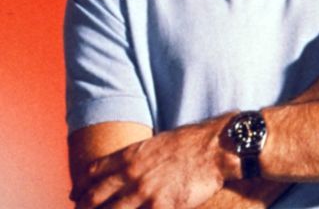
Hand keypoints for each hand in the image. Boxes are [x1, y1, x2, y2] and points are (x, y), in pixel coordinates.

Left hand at [71, 115, 238, 208]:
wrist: (215, 148)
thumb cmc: (190, 143)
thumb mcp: (157, 143)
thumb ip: (138, 157)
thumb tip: (126, 168)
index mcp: (130, 155)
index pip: (93, 173)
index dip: (80, 187)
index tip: (75, 195)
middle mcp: (132, 174)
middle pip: (95, 197)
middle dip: (84, 208)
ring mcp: (145, 193)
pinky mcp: (162, 207)